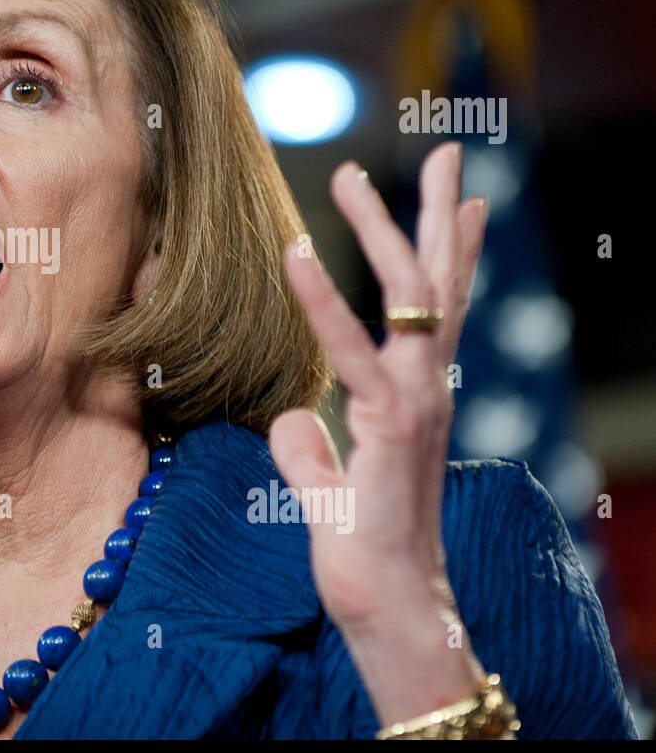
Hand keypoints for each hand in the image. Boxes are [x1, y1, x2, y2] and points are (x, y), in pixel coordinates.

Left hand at [269, 142, 487, 634]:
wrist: (384, 603)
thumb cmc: (362, 549)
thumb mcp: (325, 486)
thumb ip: (308, 448)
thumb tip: (289, 421)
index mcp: (414, 396)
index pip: (436, 309)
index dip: (450, 251)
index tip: (463, 200)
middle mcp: (424, 389)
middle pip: (437, 284)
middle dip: (438, 213)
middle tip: (444, 150)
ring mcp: (413, 403)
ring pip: (408, 297)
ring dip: (380, 229)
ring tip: (351, 174)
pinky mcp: (388, 427)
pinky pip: (351, 350)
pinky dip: (324, 300)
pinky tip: (298, 250)